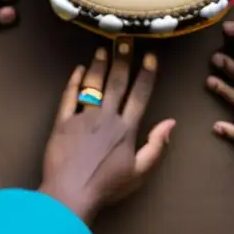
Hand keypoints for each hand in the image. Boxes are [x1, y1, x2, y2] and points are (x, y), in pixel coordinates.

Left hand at [41, 45, 174, 223]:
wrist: (69, 194)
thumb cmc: (106, 186)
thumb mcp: (139, 173)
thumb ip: (156, 146)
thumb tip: (171, 122)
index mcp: (126, 129)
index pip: (139, 95)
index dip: (146, 74)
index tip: (150, 56)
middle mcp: (106, 117)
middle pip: (116, 83)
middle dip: (123, 59)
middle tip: (125, 40)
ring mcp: (83, 118)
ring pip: (93, 85)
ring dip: (99, 65)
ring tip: (102, 48)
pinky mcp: (62, 123)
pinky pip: (68, 97)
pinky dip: (73, 82)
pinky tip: (78, 69)